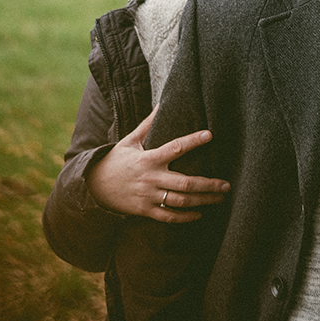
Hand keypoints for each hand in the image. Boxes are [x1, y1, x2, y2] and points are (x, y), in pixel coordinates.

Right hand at [85, 106, 229, 222]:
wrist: (92, 186)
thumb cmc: (115, 160)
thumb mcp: (129, 140)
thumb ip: (148, 124)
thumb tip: (162, 103)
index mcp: (149, 158)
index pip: (175, 147)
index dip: (193, 140)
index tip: (210, 134)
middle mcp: (151, 178)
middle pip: (185, 182)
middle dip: (208, 185)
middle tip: (226, 185)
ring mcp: (149, 197)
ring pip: (181, 201)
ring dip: (203, 201)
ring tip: (220, 198)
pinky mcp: (145, 211)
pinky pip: (169, 217)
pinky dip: (185, 217)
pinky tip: (199, 213)